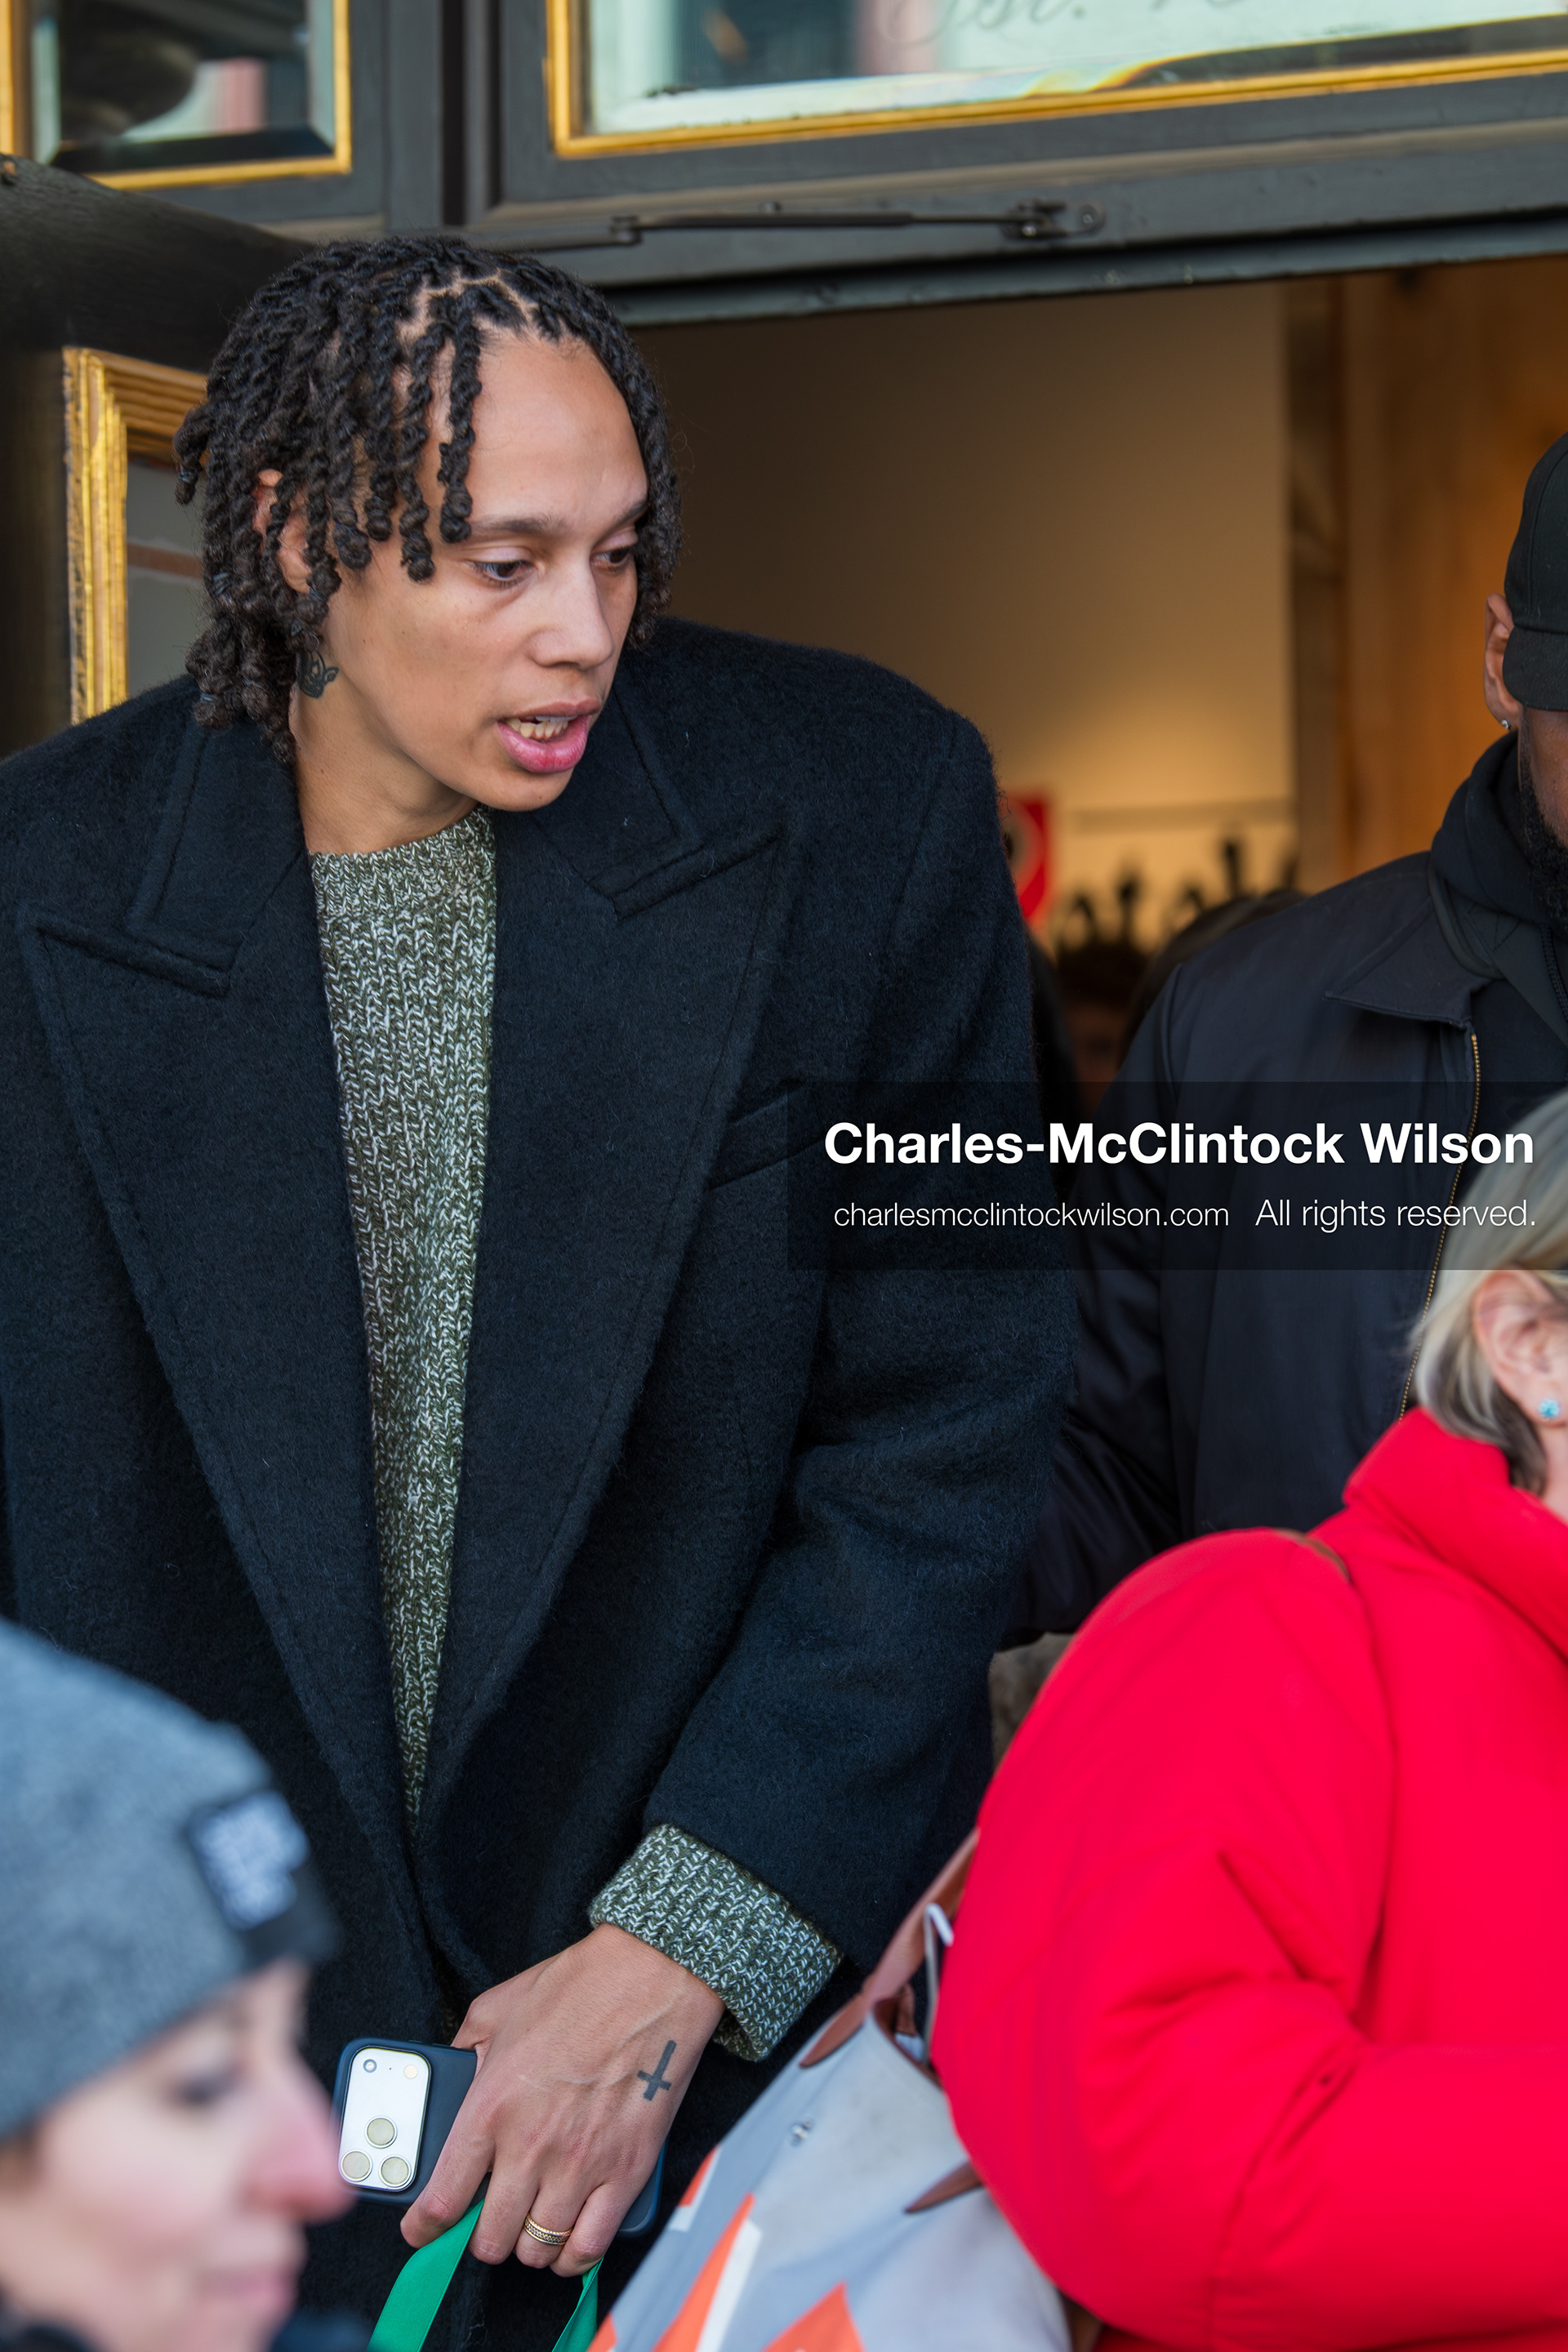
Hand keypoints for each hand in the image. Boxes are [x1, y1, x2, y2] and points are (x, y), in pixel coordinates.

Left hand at [402, 1924, 723, 2275]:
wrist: (650, 1978)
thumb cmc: (577, 1987)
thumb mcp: (496, 2008)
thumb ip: (462, 2053)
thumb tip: (448, 2083)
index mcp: (490, 2106)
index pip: (441, 2199)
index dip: (423, 2227)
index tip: (422, 2229)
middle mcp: (530, 2145)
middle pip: (489, 2238)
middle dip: (480, 2236)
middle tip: (486, 2218)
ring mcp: (580, 2165)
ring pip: (537, 2249)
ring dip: (527, 2244)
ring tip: (529, 2223)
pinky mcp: (625, 2172)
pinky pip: (590, 2247)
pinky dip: (572, 2257)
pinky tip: (566, 2240)